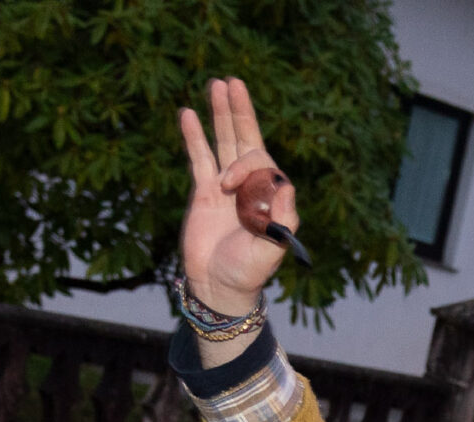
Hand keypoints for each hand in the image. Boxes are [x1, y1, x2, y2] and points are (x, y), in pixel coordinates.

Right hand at [177, 80, 295, 330]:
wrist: (218, 286)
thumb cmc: (247, 271)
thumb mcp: (270, 248)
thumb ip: (281, 218)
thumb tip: (286, 183)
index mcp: (271, 196)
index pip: (261, 163)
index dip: (245, 166)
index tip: (227, 186)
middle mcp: (251, 187)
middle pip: (246, 140)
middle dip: (241, 111)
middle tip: (234, 82)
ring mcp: (226, 187)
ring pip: (224, 142)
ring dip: (221, 115)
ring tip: (218, 84)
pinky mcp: (203, 192)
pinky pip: (199, 157)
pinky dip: (194, 136)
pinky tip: (188, 113)